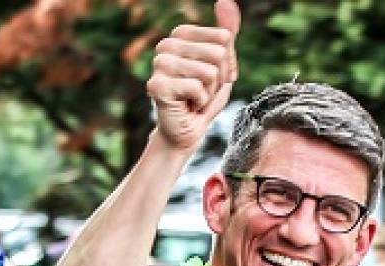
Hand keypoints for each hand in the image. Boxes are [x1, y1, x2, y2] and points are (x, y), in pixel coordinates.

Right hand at [147, 0, 240, 152]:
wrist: (185, 133)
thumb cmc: (203, 99)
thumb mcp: (222, 65)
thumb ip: (227, 33)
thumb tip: (225, 0)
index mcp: (180, 35)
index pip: (224, 39)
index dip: (226, 65)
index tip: (211, 80)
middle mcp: (166, 45)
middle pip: (218, 54)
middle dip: (218, 80)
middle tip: (202, 93)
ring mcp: (159, 65)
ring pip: (209, 72)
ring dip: (209, 93)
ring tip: (194, 100)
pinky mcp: (157, 86)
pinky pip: (197, 88)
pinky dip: (200, 103)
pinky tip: (188, 106)